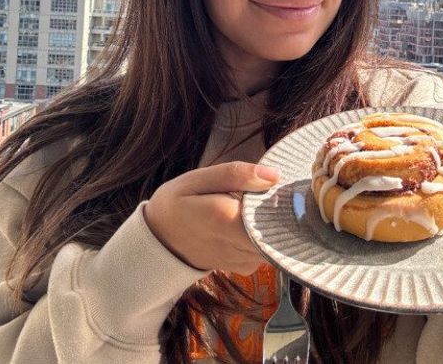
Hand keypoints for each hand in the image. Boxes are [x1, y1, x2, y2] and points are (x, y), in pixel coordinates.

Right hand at [144, 161, 280, 273]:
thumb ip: (236, 175)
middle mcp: (237, 245)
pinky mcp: (245, 268)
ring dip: (275, 225)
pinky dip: (266, 238)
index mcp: (226, 219)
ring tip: (259, 210)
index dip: (284, 199)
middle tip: (271, 196)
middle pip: (280, 229)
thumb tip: (275, 176)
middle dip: (282, 212)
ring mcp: (242, 260)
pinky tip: (252, 226)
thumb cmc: (177, 204)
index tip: (281, 188)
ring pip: (277, 242)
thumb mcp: (197, 180)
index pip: (275, 213)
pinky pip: (268, 252)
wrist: (158, 243)